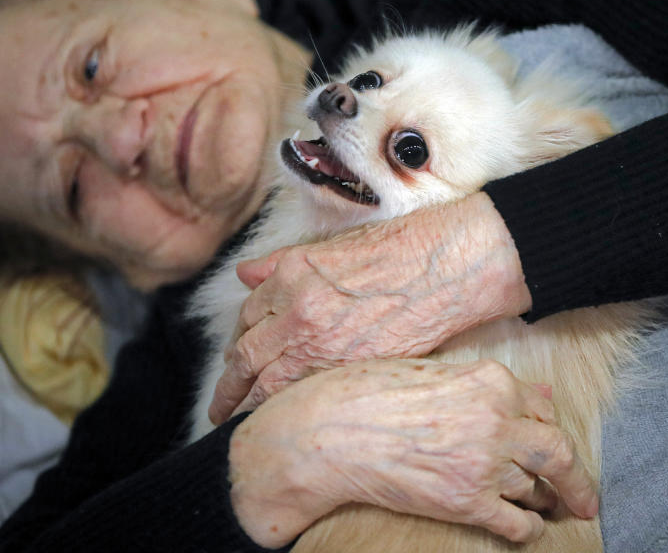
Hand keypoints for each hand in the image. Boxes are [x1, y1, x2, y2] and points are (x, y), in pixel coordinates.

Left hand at [209, 192, 532, 423]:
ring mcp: (321, 345)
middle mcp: (297, 313)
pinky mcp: (349, 369)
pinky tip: (282, 422)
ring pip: (267, 386)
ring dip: (247, 406)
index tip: (236, 357)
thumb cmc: (399, 247)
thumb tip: (244, 274)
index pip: (247, 317)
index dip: (239, 340)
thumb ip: (281, 264)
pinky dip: (286, 411)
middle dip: (229, 387)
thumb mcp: (332, 244)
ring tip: (238, 421)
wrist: (448, 265)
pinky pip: (304, 397)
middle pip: (245, 358)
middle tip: (220, 406)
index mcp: (290, 277)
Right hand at [227, 359, 597, 547]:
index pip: (539, 407)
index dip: (544, 427)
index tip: (545, 439)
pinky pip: (519, 524)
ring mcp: (485, 464)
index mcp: (491, 381)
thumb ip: (489, 386)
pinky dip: (528, 529)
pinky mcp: (467, 502)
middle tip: (584, 498)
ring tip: (544, 507)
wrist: (331, 433)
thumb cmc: (372, 394)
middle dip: (577, 479)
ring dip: (542, 500)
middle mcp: (497, 420)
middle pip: (559, 451)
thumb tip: (540, 395)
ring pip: (537, 488)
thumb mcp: (433, 374)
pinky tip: (524, 527)